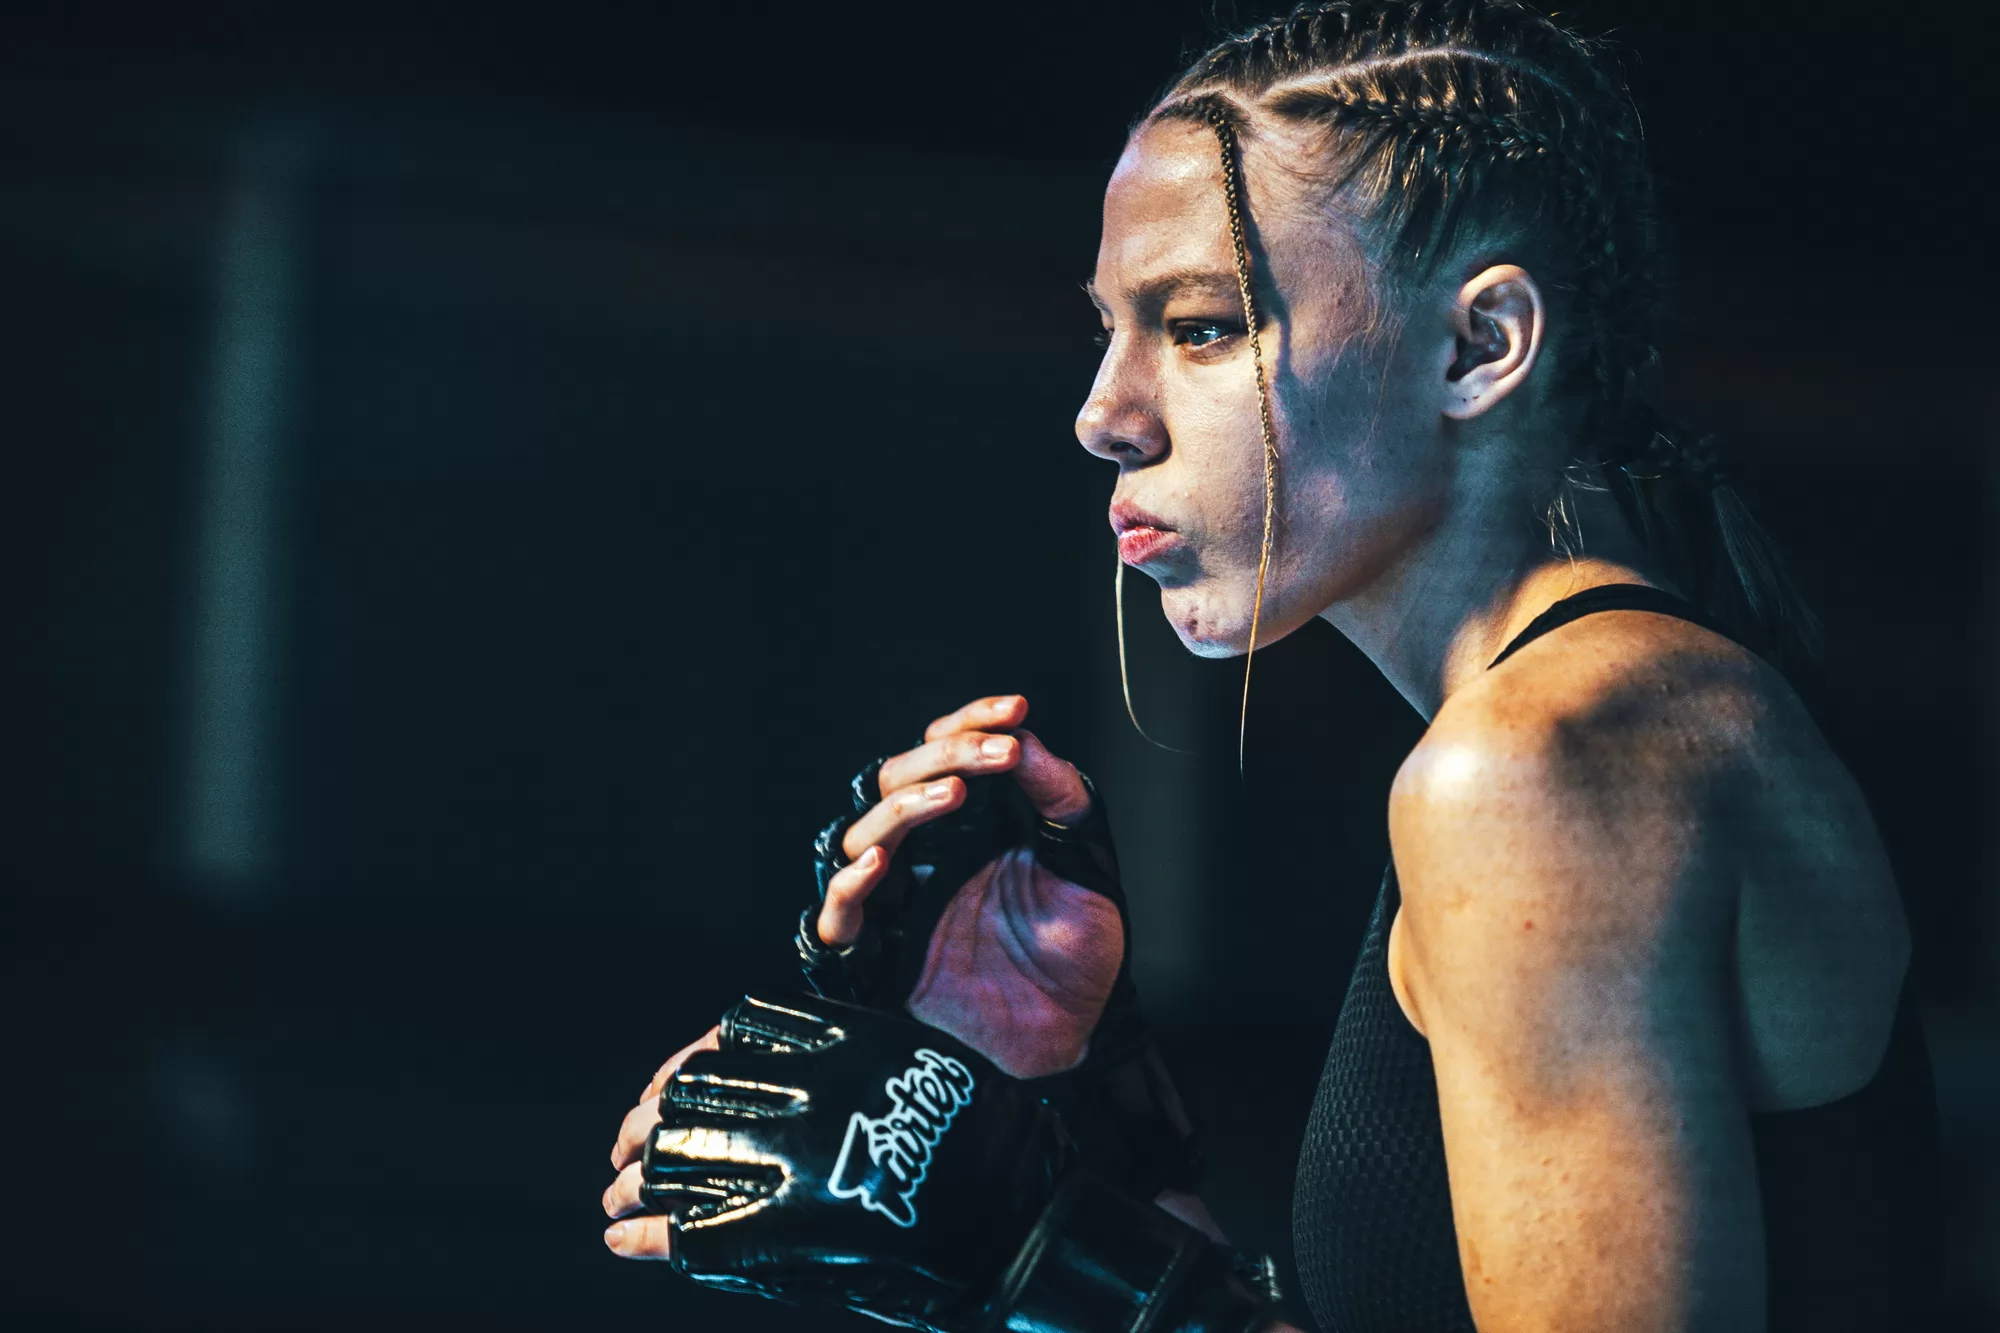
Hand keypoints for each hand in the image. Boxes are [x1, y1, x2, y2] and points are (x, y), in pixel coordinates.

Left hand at [602, 993, 1277, 1332]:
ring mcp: (788, 1163)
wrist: (1021, 1226)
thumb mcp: (920, 1060)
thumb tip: (773, 1049)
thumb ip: (850, 1051)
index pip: (726, 1041)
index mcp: (836, 1044)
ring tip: (616, 1193)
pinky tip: (621, 1237)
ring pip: (673, 1156)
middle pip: (687, 1097)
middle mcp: (801, 1093)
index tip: (667, 1087)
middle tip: (626, 1147)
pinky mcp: (782, 1233)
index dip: (683, 1067)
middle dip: (644, 1124)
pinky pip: (686, 1231)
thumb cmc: (986, 1140)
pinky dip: (642, 1235)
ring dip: (632, 1176)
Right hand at [815, 695, 1122, 1077]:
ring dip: (903, 807)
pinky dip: (848, 889)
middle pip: (893, 781)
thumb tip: (1025, 737)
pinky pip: (839, 921)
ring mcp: (901, 902)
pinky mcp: (884, 958)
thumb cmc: (1082, 944)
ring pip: (862, 835)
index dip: (971, 721)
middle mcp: (925, 853)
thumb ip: (1057, 795)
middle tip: (996, 753)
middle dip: (942, 757)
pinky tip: (878, 864)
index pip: (942, 749)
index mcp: (967, 822)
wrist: (1083, 1028)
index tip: (1016, 710)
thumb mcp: (1083, 855)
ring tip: (953, 796)